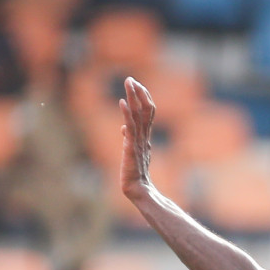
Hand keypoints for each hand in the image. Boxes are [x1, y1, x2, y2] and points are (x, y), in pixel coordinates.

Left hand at [119, 77, 156, 200]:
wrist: (138, 190)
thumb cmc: (135, 174)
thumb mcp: (131, 153)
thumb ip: (129, 139)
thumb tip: (123, 128)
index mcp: (145, 137)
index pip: (148, 113)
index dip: (144, 98)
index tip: (137, 85)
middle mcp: (144, 137)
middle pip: (145, 110)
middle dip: (138, 93)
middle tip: (131, 79)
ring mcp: (139, 141)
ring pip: (138, 115)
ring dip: (133, 97)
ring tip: (129, 82)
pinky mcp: (131, 147)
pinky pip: (130, 127)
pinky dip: (126, 113)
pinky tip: (122, 102)